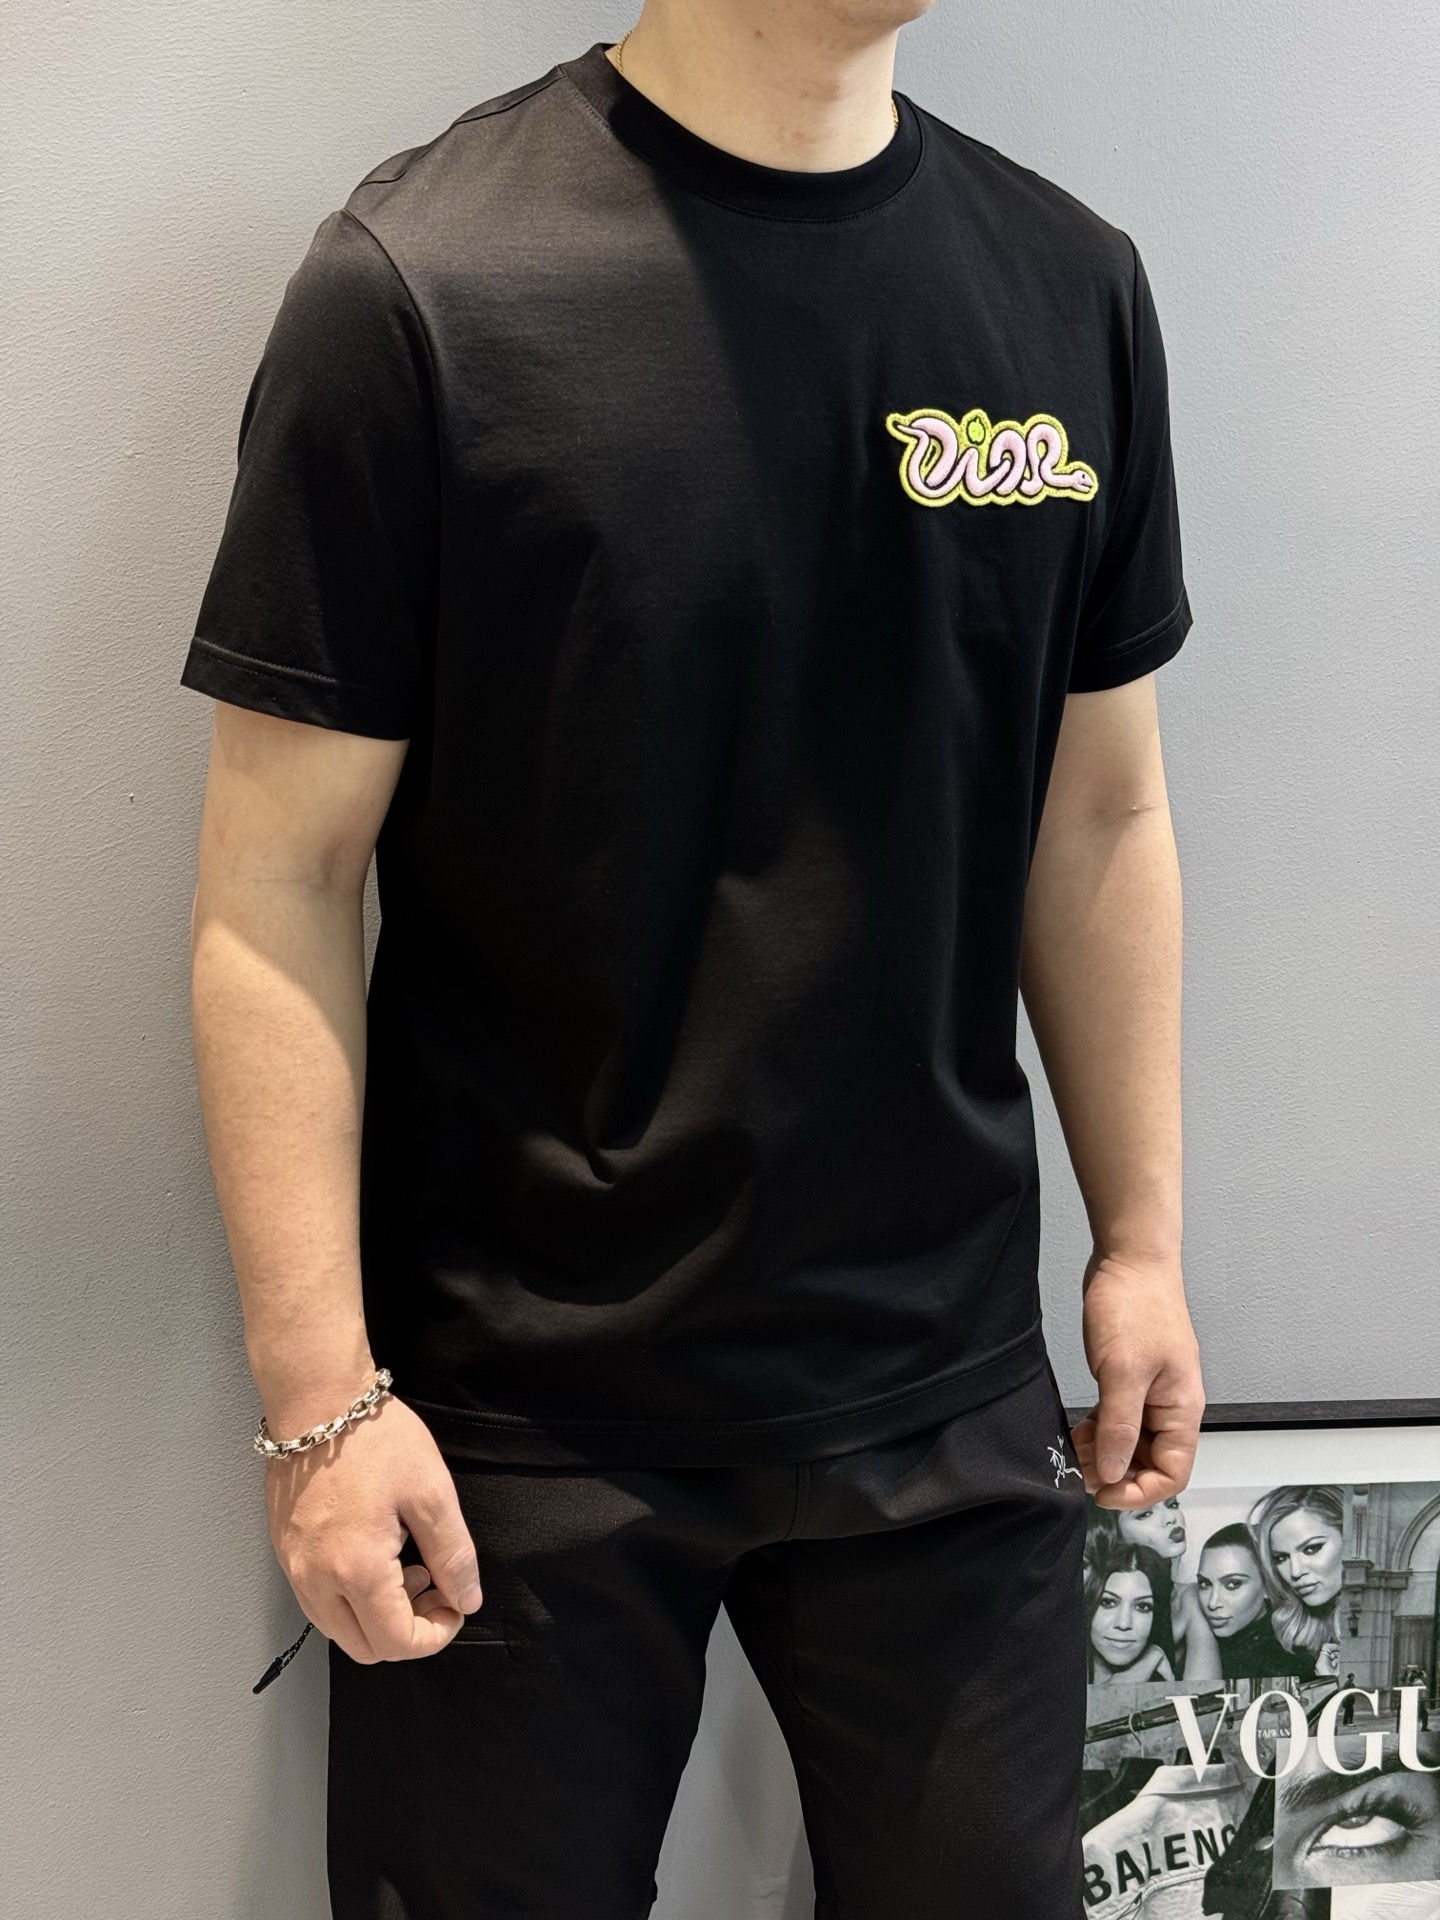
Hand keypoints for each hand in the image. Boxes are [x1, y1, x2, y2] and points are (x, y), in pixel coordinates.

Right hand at [264, 1393, 481, 1662]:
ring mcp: (295, 1569)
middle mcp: (316, 1581)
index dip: (435, 1635)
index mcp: (357, 1570)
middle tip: (432, 1584)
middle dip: (407, 1630)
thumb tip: (465, 1599)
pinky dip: (351, 1597)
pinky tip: (375, 1552)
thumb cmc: (376, 1439)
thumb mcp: (432, 1493)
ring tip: (406, 1564)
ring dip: (378, 1616)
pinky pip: (319, 1601)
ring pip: (339, 1629)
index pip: (397, 1643)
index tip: (455, 1603)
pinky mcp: (286, 1552)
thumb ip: (453, 1555)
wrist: (316, 1400)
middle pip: (365, 1648)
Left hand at [1071, 1249, 1203, 1509]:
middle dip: (1118, 1475)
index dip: (1139, 1491)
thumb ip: (1121, 1425)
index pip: (1173, 1473)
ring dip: (1105, 1455)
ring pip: (1131, 1442)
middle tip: (1080, 1474)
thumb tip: (1115, 1473)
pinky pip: (1118, 1419)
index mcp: (1181, 1409)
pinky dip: (1099, 1432)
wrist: (1129, 1258)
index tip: (1103, 1492)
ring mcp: (1150, 1391)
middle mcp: (1170, 1406)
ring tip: (1074, 1455)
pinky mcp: (1129, 1377)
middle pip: (1151, 1462)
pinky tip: (1077, 1434)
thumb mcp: (1123, 1371)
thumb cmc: (1135, 1305)